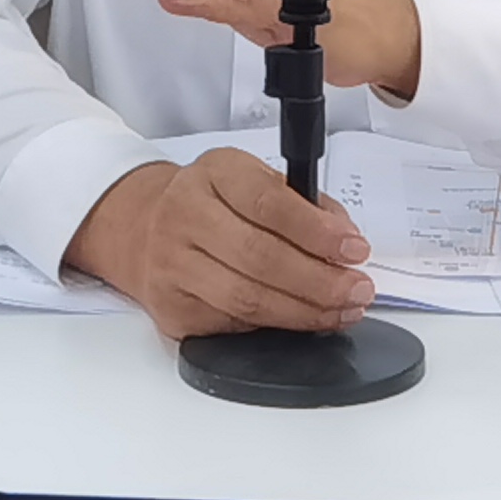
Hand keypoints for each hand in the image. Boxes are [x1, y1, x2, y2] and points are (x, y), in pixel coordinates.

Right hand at [65, 150, 374, 337]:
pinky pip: (232, 324)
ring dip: (304, 311)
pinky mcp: (170, 308)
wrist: (143, 229)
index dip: (317, 231)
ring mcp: (172, 264)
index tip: (354, 249)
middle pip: (260, 257)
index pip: (269, 202)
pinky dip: (275, 326)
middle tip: (356, 289)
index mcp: (214, 173)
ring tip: (340, 311)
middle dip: (319, 280)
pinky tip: (301, 320)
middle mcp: (185, 215)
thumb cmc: (213, 204)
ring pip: (247, 299)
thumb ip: (302, 205)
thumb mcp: (254, 180)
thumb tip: (344, 241)